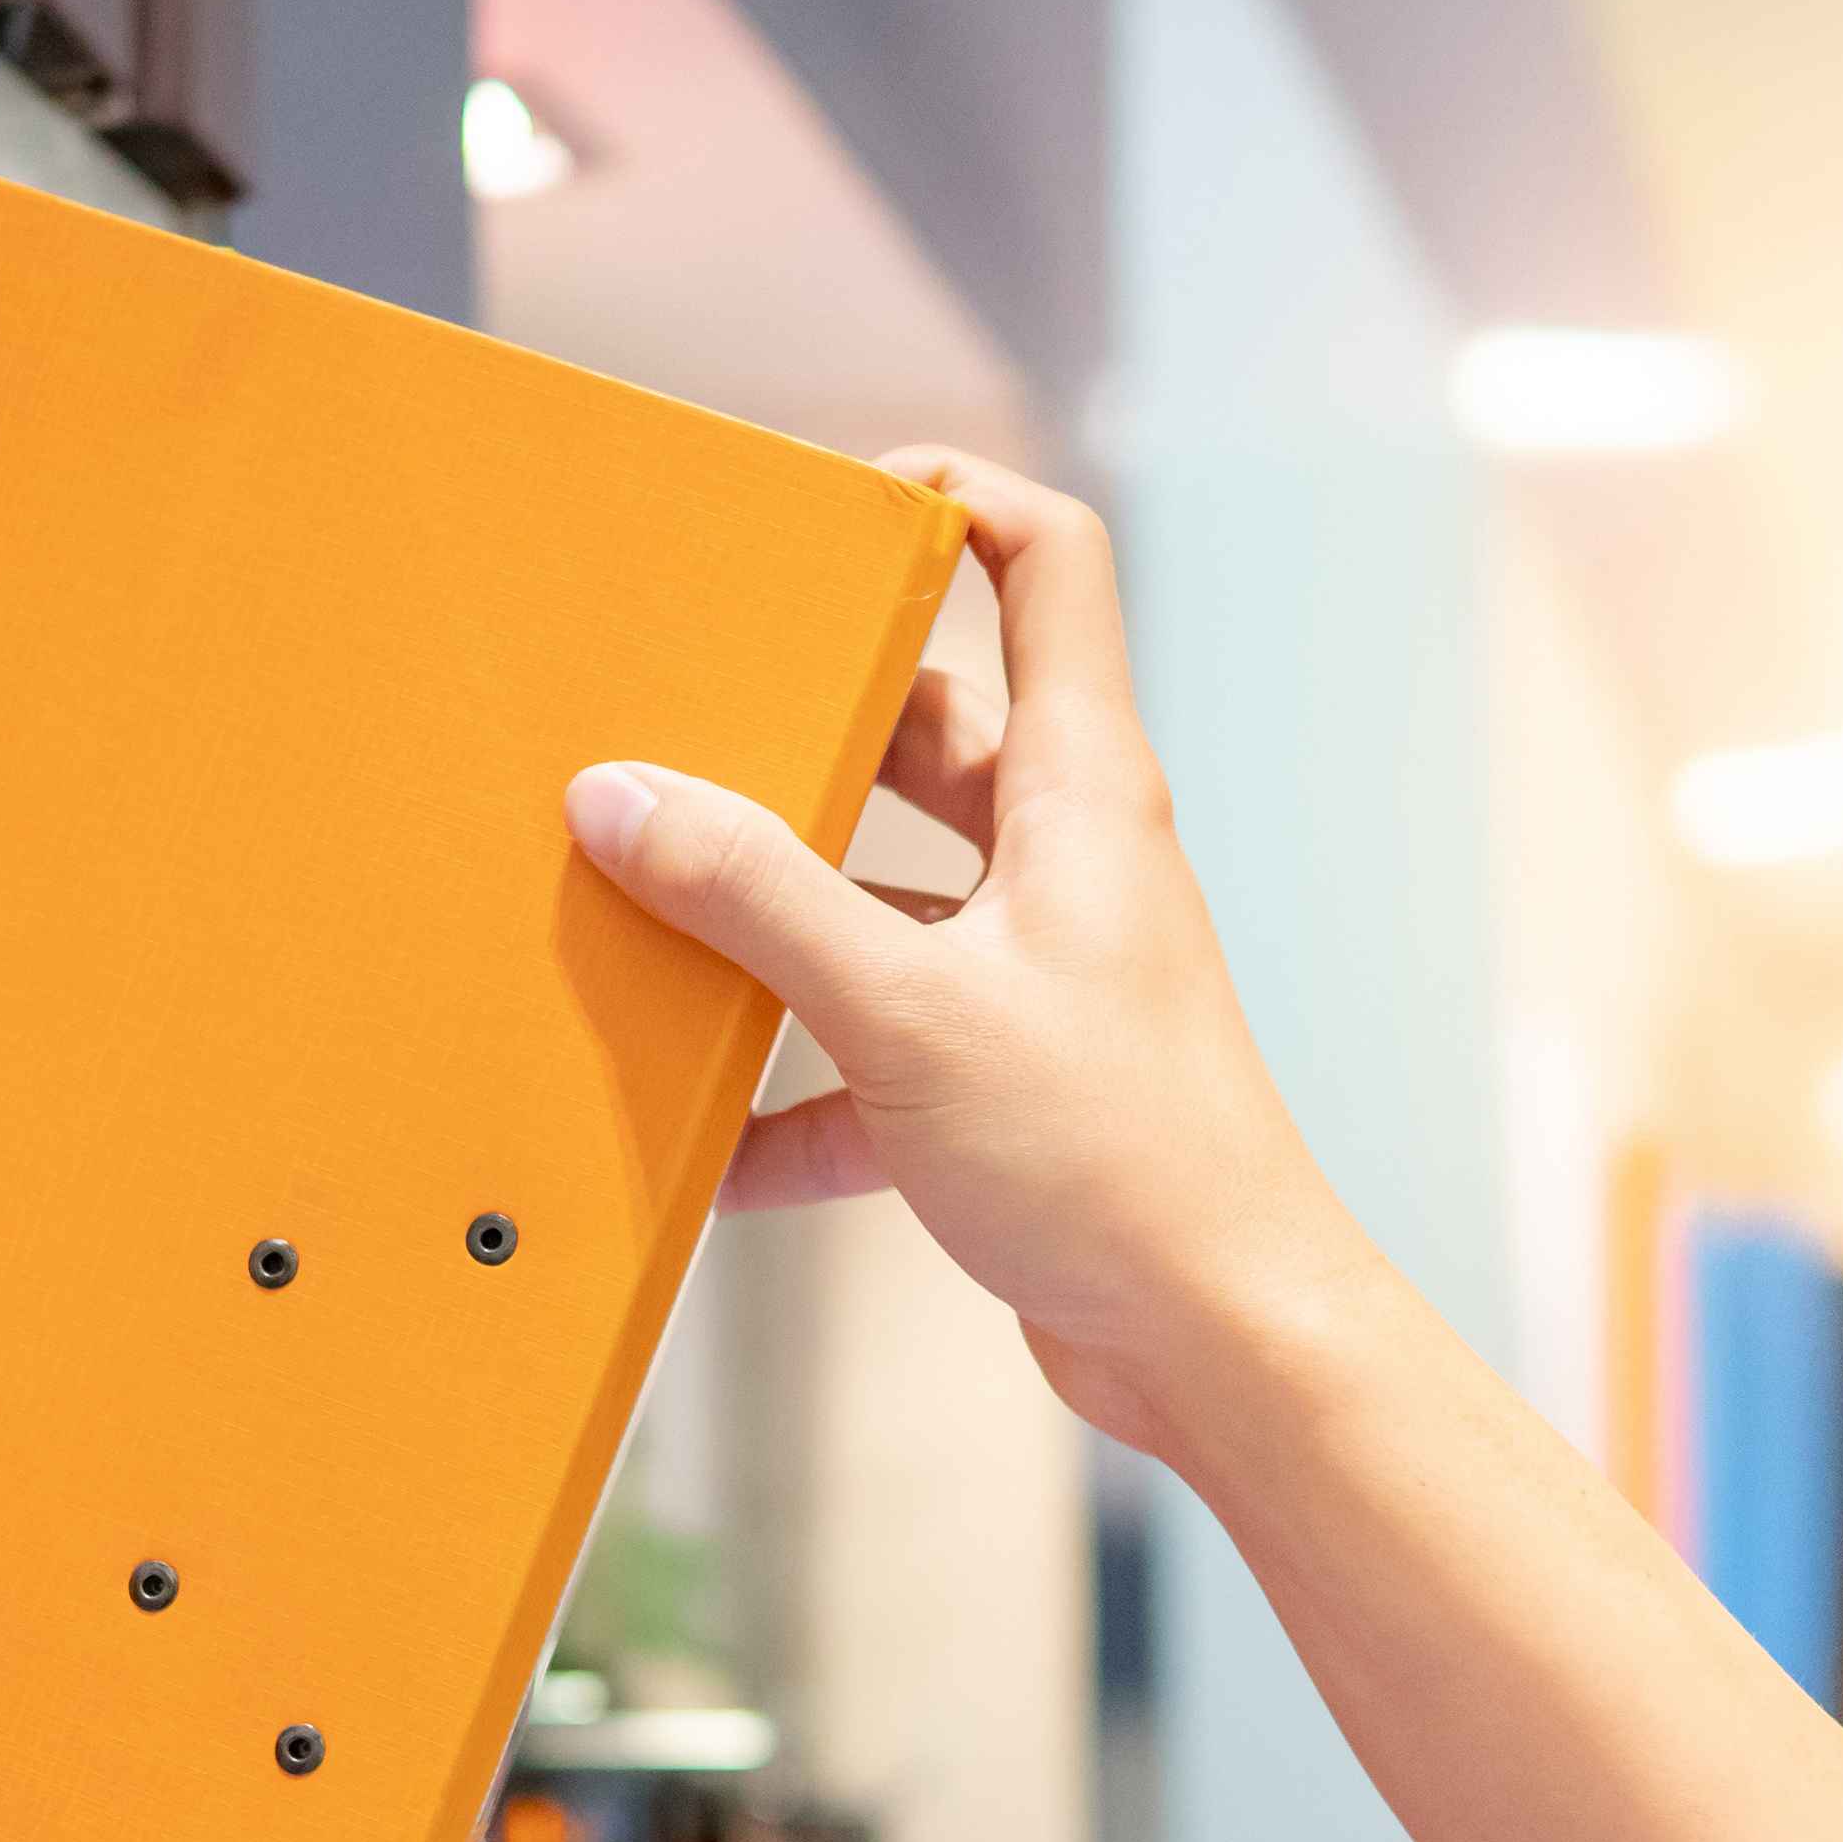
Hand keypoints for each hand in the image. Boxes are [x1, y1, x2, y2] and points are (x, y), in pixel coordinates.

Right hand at [566, 448, 1372, 1462]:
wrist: (1221, 1341)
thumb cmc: (1118, 1157)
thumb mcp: (906, 1010)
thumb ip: (757, 900)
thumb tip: (621, 798)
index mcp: (1079, 790)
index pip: (1043, 563)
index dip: (948, 499)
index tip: (825, 505)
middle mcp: (1065, 861)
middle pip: (930, 731)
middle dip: (805, 727)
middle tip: (684, 719)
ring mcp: (1034, 972)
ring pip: (882, 897)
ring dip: (775, 917)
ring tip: (653, 912)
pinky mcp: (1002, 1083)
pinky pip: (869, 1052)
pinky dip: (789, 1093)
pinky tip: (702, 1146)